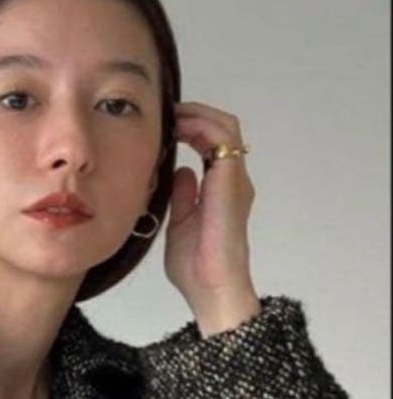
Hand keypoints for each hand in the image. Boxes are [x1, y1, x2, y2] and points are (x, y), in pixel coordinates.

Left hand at [165, 101, 259, 327]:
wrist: (211, 287)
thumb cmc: (196, 267)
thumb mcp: (180, 224)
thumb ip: (182, 197)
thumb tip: (180, 172)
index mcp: (221, 189)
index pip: (212, 144)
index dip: (191, 128)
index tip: (164, 125)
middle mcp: (232, 180)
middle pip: (221, 129)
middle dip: (194, 114)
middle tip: (165, 111)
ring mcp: (235, 180)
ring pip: (225, 127)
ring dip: (197, 115)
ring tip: (171, 114)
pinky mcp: (231, 182)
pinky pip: (222, 139)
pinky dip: (201, 126)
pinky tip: (178, 128)